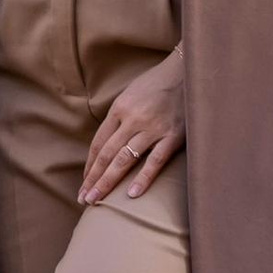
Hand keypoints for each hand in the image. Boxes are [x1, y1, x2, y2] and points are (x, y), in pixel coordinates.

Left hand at [81, 48, 185, 205]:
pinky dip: (143, 178)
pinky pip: (155, 161)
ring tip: (97, 201)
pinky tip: (131, 195)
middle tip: (84, 199)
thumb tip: (109, 141)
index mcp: (119, 108)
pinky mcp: (173, 136)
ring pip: (124, 160)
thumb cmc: (158, 83)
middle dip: (93, 179)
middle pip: (107, 154)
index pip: (99, 143)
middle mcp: (132, 119)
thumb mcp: (132, 94)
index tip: (85, 182)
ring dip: (108, 182)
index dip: (90, 165)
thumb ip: (120, 116)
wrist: (188, 71)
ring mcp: (153, 128)